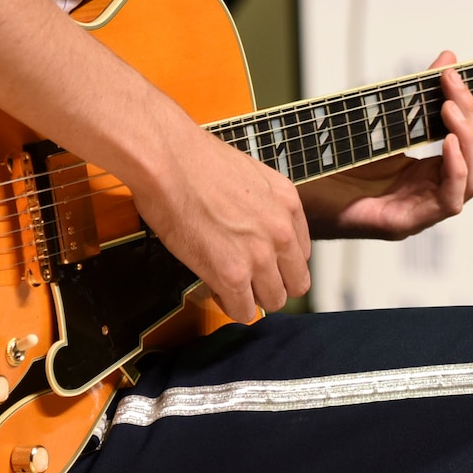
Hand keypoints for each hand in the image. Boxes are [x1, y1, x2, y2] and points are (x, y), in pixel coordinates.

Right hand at [132, 115, 311, 321]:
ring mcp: (260, 255)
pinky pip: (243, 311)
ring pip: (273, 300)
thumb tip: (256, 228)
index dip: (280, 263)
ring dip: (252, 298)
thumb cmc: (198, 163)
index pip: (301, 253)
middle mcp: (282, 232)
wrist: (170, 162)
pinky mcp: (232, 274)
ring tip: (230, 288)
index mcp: (290, 204)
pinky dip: (231, 307)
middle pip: (295, 283)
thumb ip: (265, 206)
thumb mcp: (252, 178)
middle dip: (273, 286)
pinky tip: (216, 292)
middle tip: (249, 283)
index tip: (264, 265)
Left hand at [301, 53, 472, 239]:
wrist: (284, 193)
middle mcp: (426, 192)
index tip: (453, 75)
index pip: (468, 142)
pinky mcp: (401, 224)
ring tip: (450, 110)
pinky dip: (455, 172)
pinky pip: (448, 202)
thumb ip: (413, 95)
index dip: (470, 109)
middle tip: (451, 87)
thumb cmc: (325, 163)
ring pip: (472, 183)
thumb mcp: (376, 122)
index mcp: (423, 172)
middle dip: (472, 120)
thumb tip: (448, 58)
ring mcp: (417, 211)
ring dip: (467, 143)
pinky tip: (444, 144)